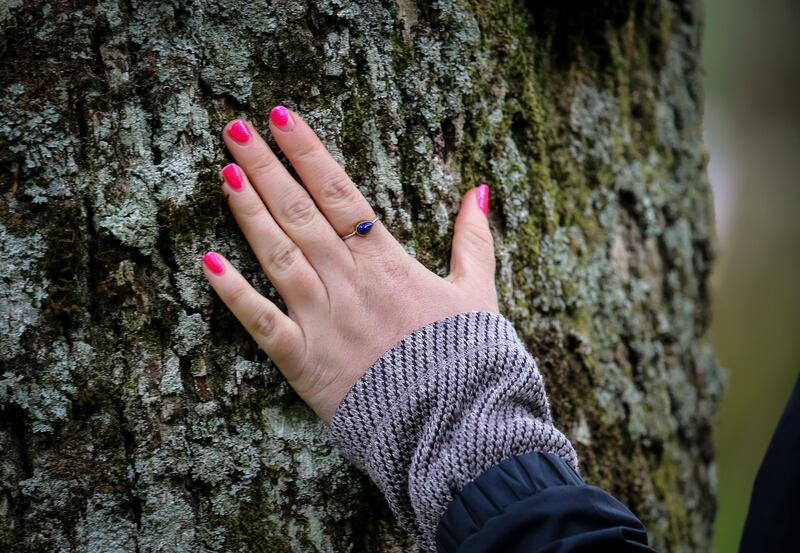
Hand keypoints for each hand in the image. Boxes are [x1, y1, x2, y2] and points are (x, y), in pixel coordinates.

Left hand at [202, 107, 498, 421]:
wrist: (455, 423)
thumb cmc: (467, 357)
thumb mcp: (478, 291)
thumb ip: (474, 239)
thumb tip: (479, 190)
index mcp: (386, 261)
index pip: (339, 193)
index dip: (308, 153)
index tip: (280, 118)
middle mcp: (348, 281)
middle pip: (300, 213)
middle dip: (266, 167)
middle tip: (234, 129)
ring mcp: (323, 319)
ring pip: (278, 255)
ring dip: (248, 213)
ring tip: (224, 172)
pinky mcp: (305, 360)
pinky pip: (262, 322)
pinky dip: (233, 293)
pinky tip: (207, 261)